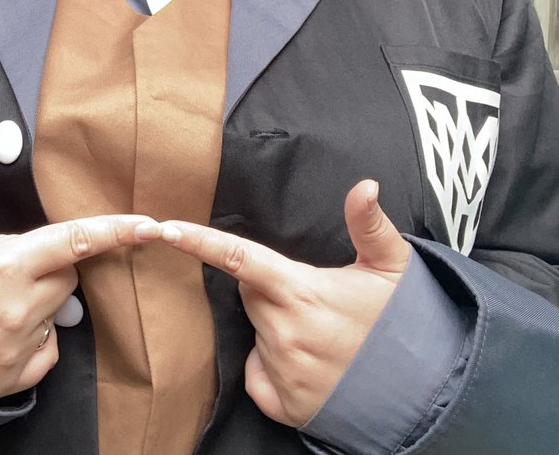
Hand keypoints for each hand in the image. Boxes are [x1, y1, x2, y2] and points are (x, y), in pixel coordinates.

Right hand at [0, 119, 159, 399]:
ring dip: (41, 302)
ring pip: (58, 314)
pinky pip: (48, 352)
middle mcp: (20, 307)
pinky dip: (35, 339)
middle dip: (51, 267)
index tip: (153, 226)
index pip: (78, 241)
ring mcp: (17, 346)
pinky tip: (1, 327)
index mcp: (10, 263)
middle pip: (69, 278)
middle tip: (10, 263)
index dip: (118, 231)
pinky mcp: (11, 377)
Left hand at [159, 180, 410, 428]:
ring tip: (321, 332)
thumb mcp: (392, 267)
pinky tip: (309, 364)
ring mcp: (284, 373)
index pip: (238, 259)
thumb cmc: (402, 322)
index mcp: (301, 292)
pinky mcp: (286, 406)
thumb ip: (369, 223)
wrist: (424, 390)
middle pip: (251, 297)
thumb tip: (365, 184)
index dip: (198, 242)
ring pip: (257, 335)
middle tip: (314, 297)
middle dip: (271, 291)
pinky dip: (273, 368)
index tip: (165, 228)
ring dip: (276, 328)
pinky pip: (259, 376)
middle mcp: (285, 334)